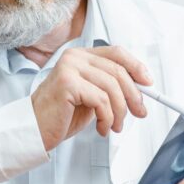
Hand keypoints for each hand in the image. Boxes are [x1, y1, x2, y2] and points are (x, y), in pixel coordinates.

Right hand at [31, 46, 152, 150]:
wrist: (34, 130)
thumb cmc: (61, 115)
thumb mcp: (91, 97)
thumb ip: (110, 87)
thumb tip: (140, 89)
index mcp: (81, 56)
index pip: (116, 53)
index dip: (136, 67)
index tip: (148, 83)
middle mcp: (74, 57)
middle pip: (118, 71)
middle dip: (133, 96)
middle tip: (138, 113)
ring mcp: (69, 68)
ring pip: (111, 88)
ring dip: (119, 112)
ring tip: (114, 126)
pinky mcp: (67, 83)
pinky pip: (101, 100)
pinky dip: (107, 118)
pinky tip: (101, 128)